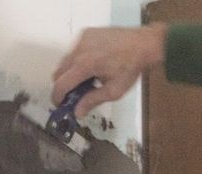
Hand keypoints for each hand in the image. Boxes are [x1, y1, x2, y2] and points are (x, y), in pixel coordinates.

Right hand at [52, 25, 167, 117]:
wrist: (144, 44)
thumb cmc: (130, 69)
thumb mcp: (113, 91)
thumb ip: (92, 101)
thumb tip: (76, 113)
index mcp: (85, 65)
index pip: (61, 85)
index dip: (57, 98)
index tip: (60, 106)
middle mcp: (79, 50)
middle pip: (59, 73)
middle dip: (63, 86)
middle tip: (74, 95)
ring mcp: (82, 39)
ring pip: (65, 61)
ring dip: (69, 73)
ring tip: (85, 80)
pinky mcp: (86, 33)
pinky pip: (73, 50)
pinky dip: (76, 60)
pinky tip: (90, 66)